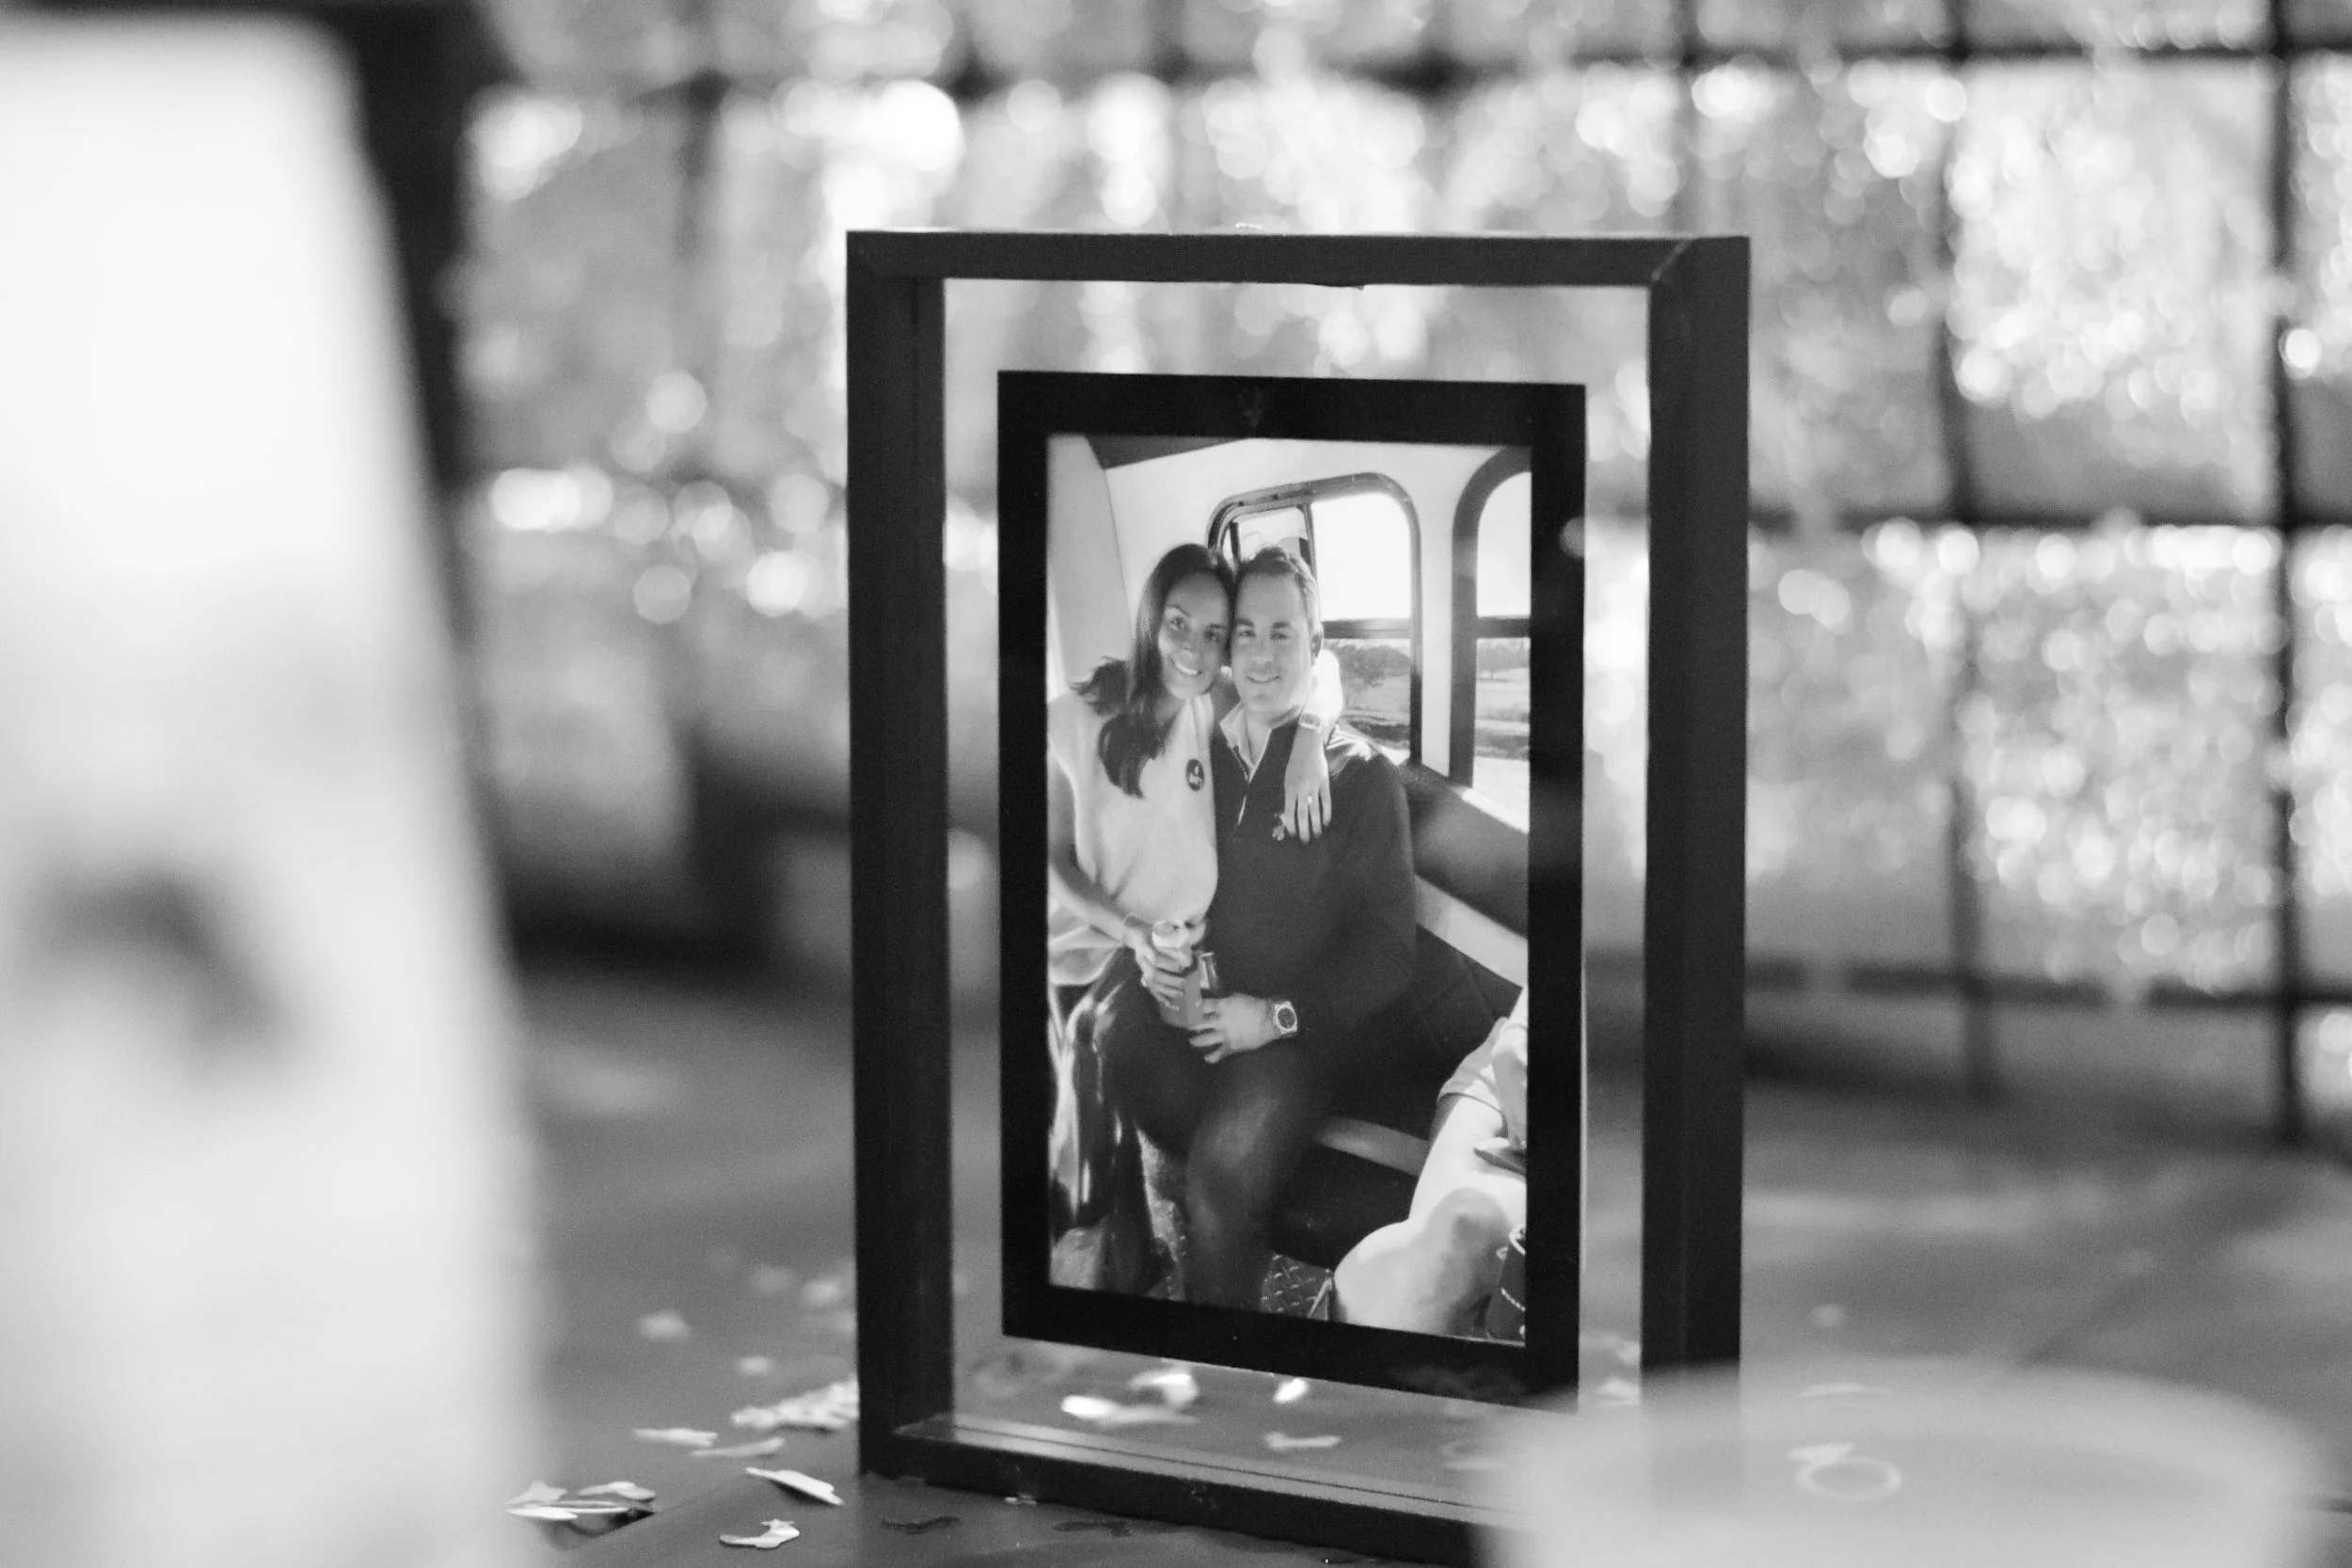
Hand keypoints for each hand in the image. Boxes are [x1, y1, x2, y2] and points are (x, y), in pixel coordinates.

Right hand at [1124, 916, 1192, 1008]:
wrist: (1135, 934)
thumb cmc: (1153, 931)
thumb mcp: (1163, 928)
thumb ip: (1177, 935)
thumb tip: (1200, 936)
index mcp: (1146, 946)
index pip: (1156, 957)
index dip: (1170, 963)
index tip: (1184, 965)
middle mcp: (1142, 959)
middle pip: (1154, 973)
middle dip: (1170, 979)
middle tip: (1184, 981)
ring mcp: (1141, 968)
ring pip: (1152, 983)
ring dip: (1167, 990)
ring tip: (1180, 994)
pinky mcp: (1142, 974)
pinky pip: (1150, 987)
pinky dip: (1159, 996)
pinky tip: (1168, 1002)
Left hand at [1188, 994, 1281, 1064]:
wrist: (1269, 1020)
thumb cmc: (1255, 1006)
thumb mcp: (1237, 998)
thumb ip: (1224, 1001)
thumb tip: (1216, 1003)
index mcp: (1222, 1006)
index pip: (1202, 1006)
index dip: (1193, 1008)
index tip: (1188, 1009)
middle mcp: (1220, 1021)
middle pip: (1199, 1024)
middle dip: (1191, 1026)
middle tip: (1187, 1026)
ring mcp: (1224, 1035)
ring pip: (1204, 1040)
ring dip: (1196, 1041)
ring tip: (1192, 1041)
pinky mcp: (1231, 1046)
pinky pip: (1218, 1053)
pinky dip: (1211, 1057)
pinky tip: (1207, 1058)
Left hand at [1280, 728, 1331, 842]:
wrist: (1307, 747)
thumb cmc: (1294, 764)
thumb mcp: (1287, 778)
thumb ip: (1289, 794)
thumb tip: (1290, 813)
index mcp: (1289, 788)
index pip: (1289, 811)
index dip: (1291, 825)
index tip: (1292, 835)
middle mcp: (1301, 789)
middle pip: (1302, 814)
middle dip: (1303, 829)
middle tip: (1305, 841)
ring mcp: (1313, 786)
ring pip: (1315, 810)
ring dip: (1316, 824)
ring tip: (1317, 835)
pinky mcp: (1324, 783)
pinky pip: (1326, 801)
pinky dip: (1326, 813)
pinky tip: (1326, 822)